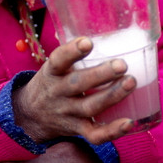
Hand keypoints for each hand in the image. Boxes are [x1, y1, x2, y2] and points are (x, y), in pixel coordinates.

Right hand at [13, 36, 135, 144]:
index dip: (72, 51)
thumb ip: (73, 52)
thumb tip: (103, 27)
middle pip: (78, 84)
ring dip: (112, 95)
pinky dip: (112, 131)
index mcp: (51, 72)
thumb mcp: (53, 65)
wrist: (31, 115)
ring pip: (90, 106)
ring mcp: (67, 112)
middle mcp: (58, 92)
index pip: (58, 60)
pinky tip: (129, 122)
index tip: (88, 41)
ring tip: (131, 82)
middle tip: (122, 64)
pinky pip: (94, 135)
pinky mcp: (77, 129)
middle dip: (101, 74)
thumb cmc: (51, 81)